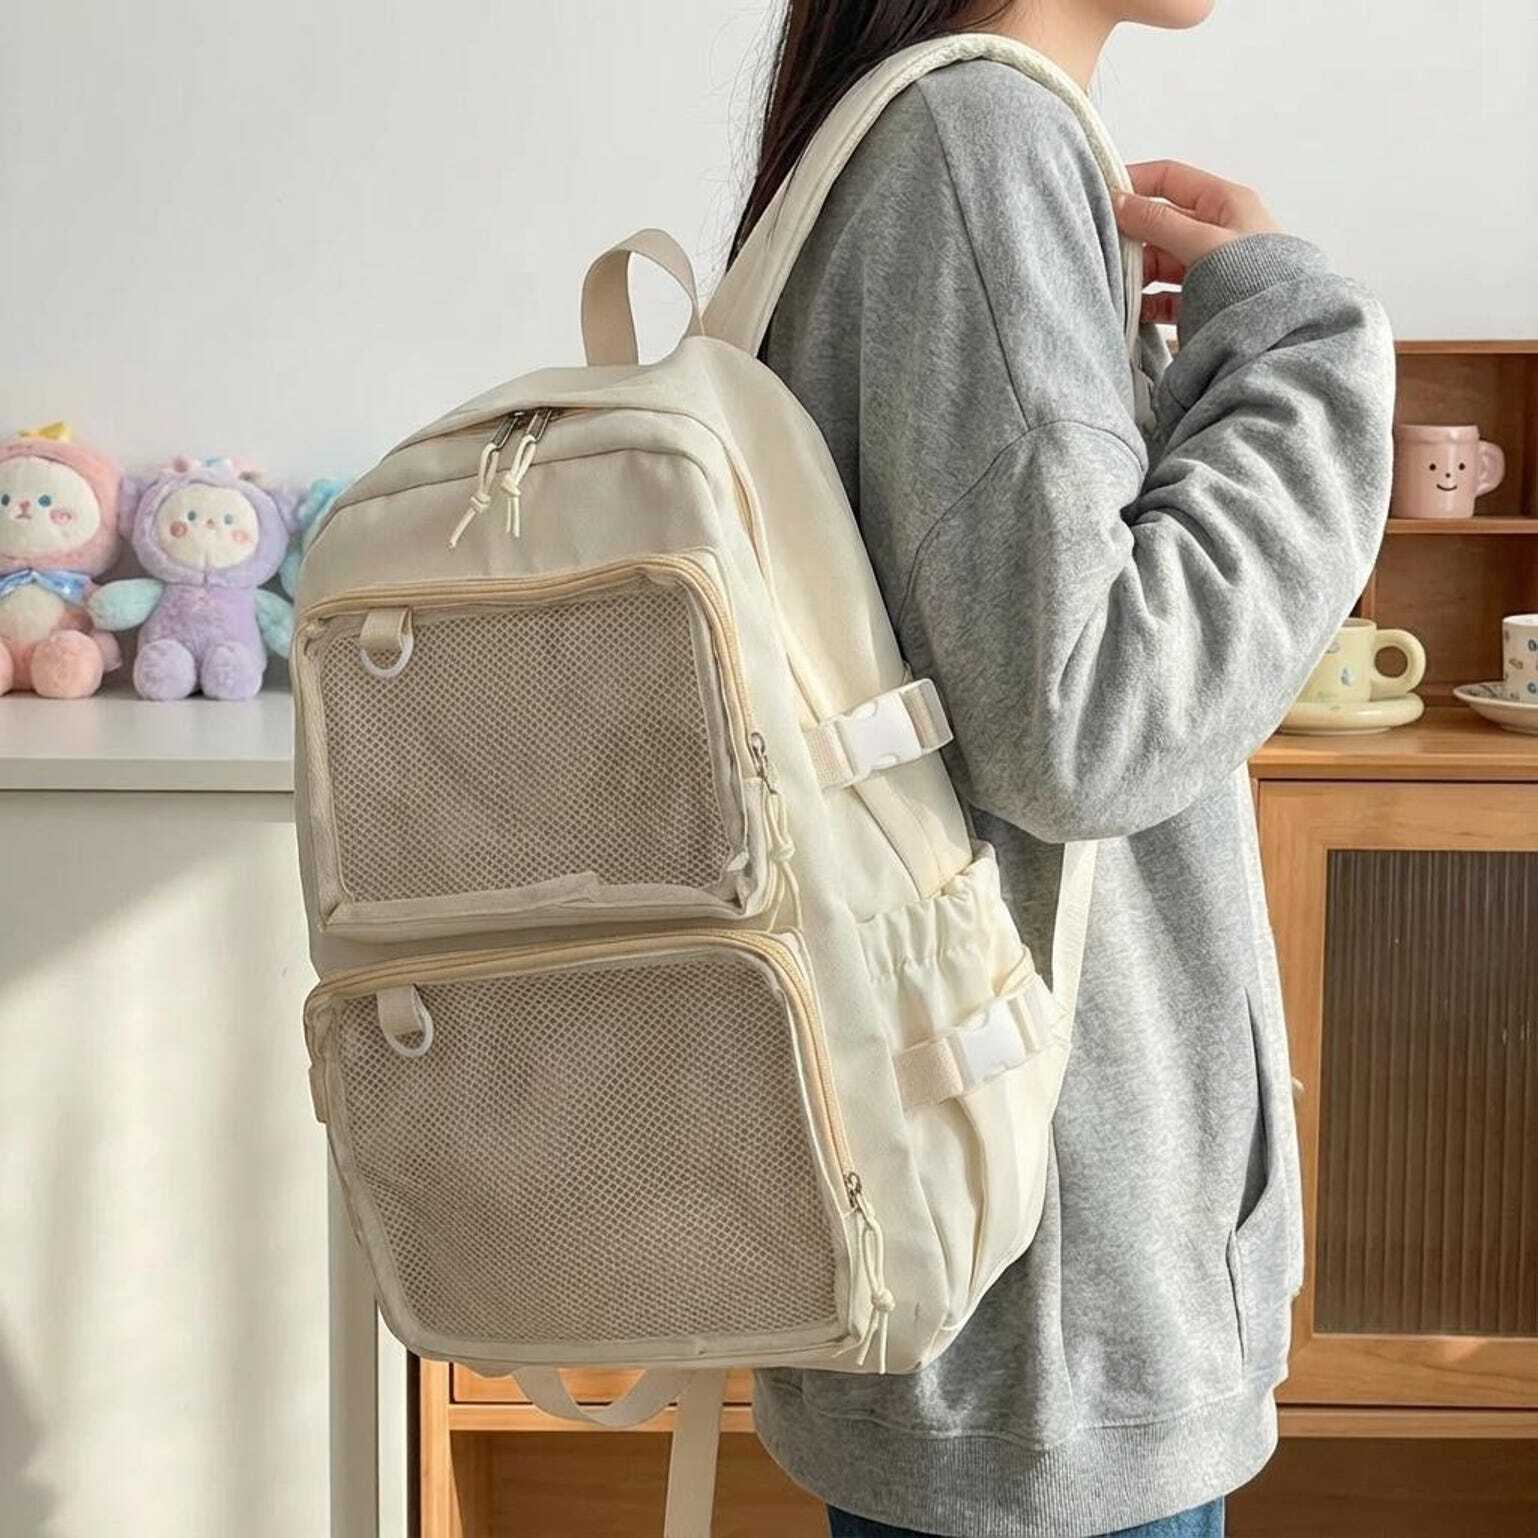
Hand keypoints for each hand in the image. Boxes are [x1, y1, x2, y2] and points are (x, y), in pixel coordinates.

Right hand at [1113, 161, 1284, 324]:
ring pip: (1161, 262)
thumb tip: (1118, 200)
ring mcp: (1209, 268)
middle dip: (1132, 237)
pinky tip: (1135, 310)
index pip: (1170, 178)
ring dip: (1138, 273)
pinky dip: (1149, 302)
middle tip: (1103, 249)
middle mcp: (1216, 231)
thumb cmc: (1255, 278)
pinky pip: (1168, 296)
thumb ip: (1158, 221)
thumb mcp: (1203, 241)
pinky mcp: (1204, 301)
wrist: (1283, 332)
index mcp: (1224, 203)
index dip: (1135, 181)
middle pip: (1161, 224)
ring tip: (1117, 285)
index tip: (1101, 194)